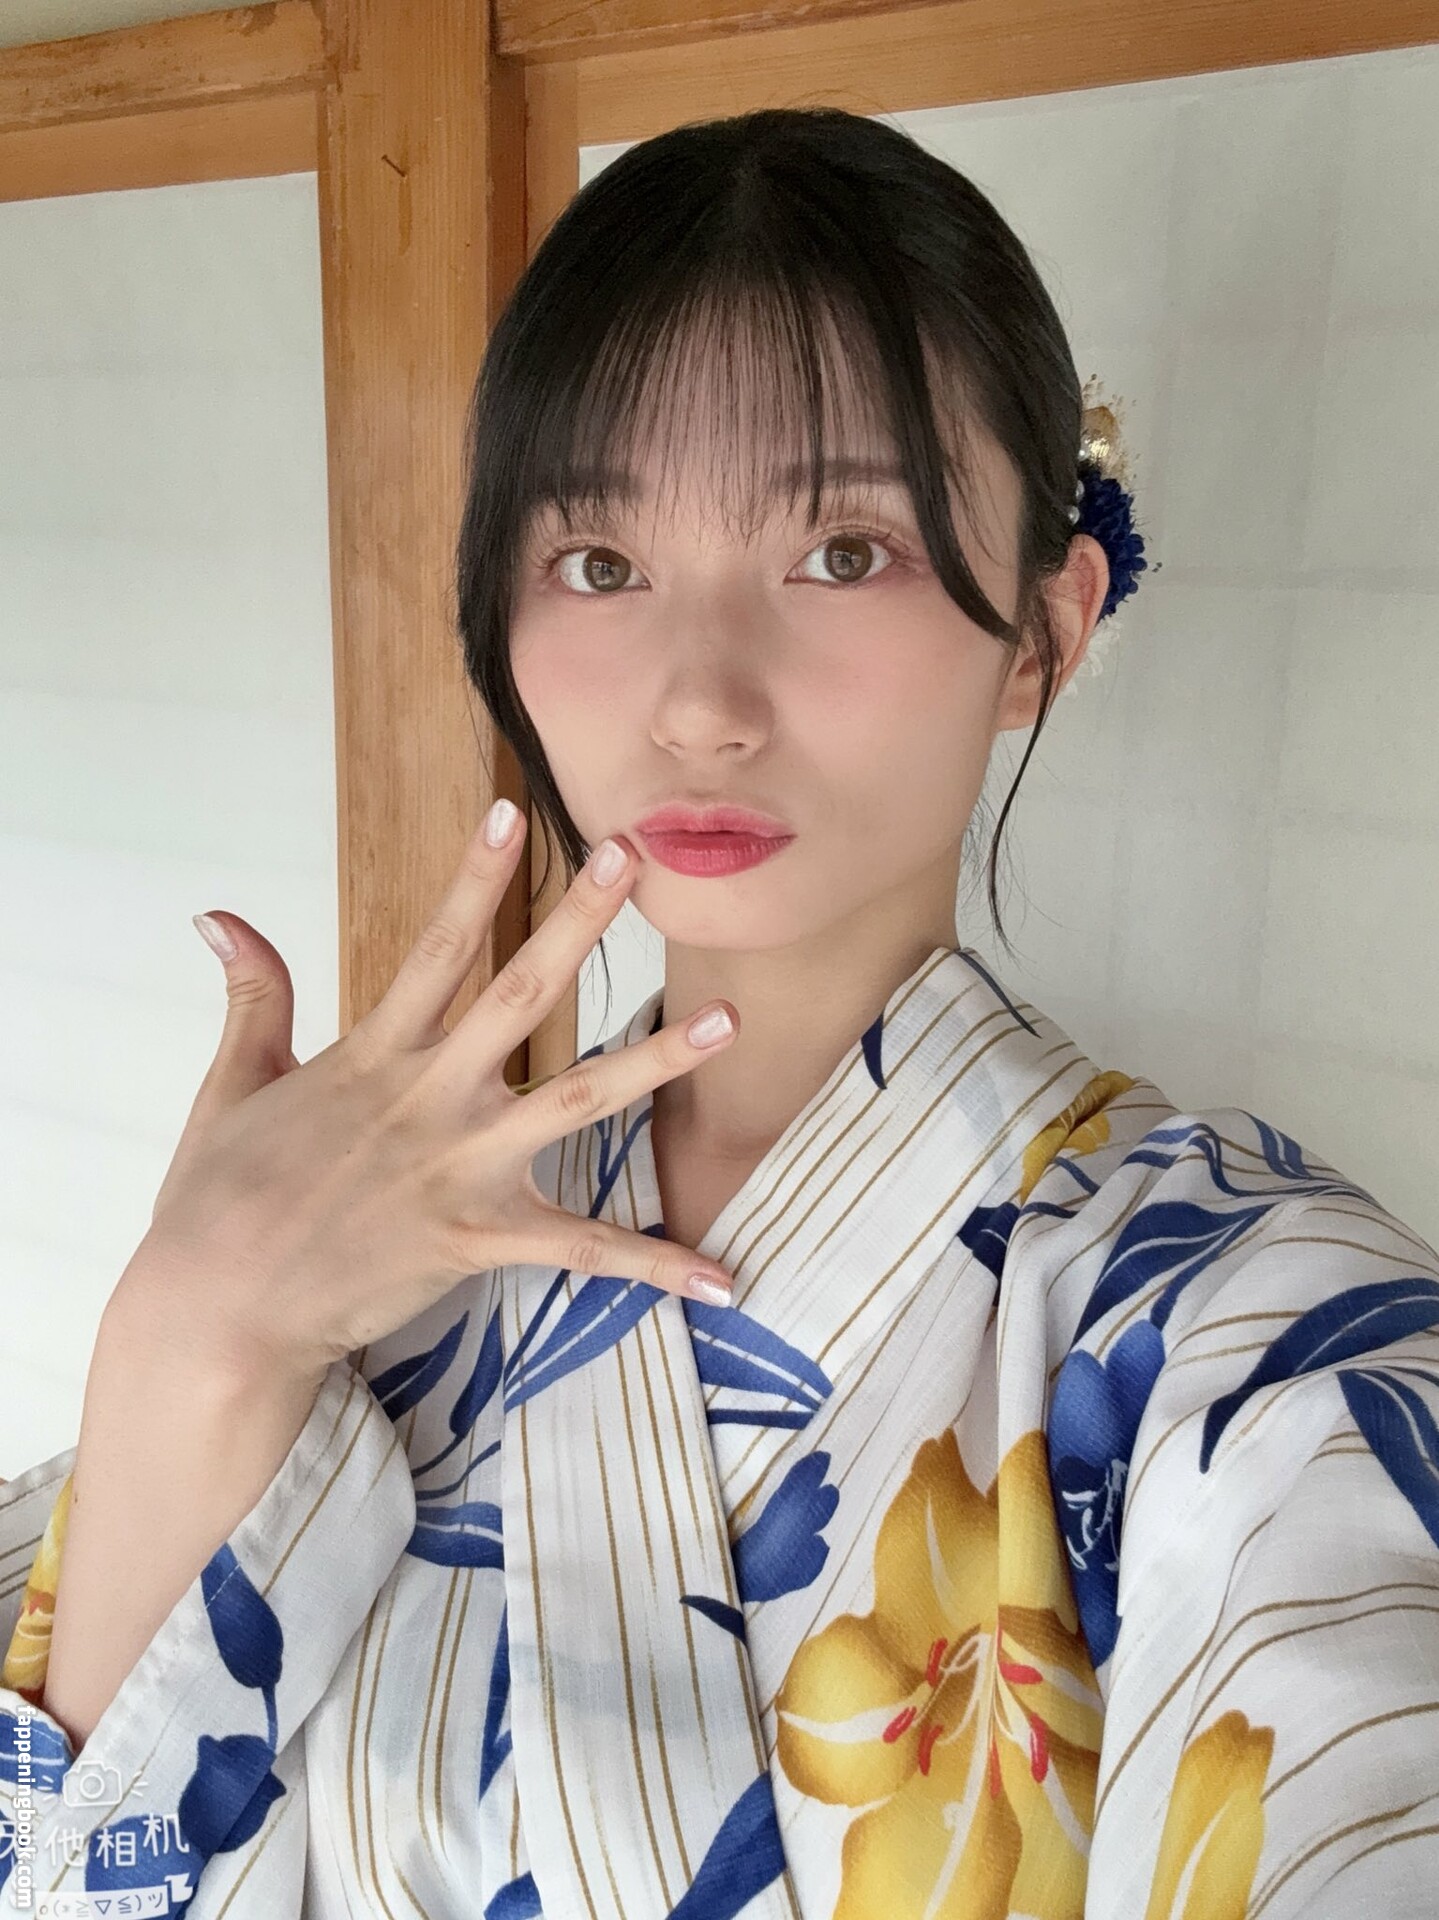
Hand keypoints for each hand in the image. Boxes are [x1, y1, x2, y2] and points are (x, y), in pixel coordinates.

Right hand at [130, 804, 739, 1377]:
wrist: (217, 1307)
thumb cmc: (217, 1199)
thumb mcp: (232, 1083)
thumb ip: (253, 996)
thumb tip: (219, 916)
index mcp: (374, 1053)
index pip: (437, 947)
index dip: (476, 877)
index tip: (512, 812)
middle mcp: (428, 1097)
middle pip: (519, 993)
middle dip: (579, 923)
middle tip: (637, 857)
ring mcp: (459, 1166)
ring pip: (577, 1100)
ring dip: (657, 1060)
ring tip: (729, 1020)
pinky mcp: (477, 1239)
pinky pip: (583, 1251)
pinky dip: (652, 1264)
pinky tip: (718, 1275)